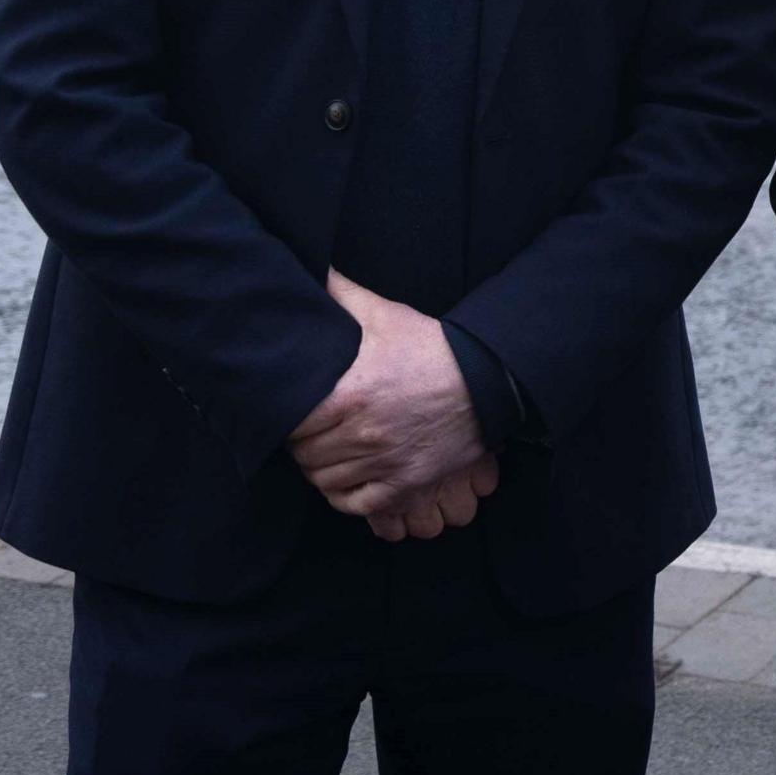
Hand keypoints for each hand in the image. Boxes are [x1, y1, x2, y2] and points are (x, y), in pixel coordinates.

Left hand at [291, 269, 490, 534]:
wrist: (488, 382)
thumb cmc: (432, 348)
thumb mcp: (386, 315)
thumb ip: (343, 294)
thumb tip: (315, 269)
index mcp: (351, 395)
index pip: (293, 424)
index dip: (286, 418)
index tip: (293, 411)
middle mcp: (365, 436)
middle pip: (306, 456)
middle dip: (302, 444)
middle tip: (308, 432)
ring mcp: (386, 464)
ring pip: (326, 482)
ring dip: (320, 470)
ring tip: (325, 453)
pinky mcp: (407, 485)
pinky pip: (356, 505)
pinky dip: (344, 496)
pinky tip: (347, 478)